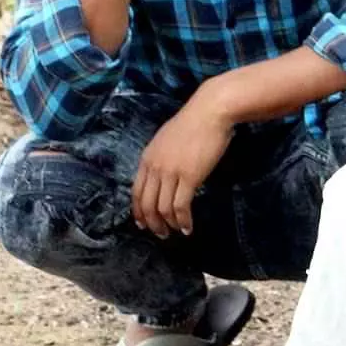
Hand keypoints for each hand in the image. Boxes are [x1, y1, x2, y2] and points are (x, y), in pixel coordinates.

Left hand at [131, 90, 232, 238]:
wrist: (210, 111)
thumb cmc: (193, 123)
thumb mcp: (166, 139)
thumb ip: (161, 157)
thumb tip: (163, 174)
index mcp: (147, 157)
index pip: (136, 191)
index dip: (138, 211)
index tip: (143, 223)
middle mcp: (155, 167)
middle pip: (146, 204)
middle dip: (152, 223)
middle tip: (160, 234)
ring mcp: (170, 172)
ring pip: (163, 209)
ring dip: (168, 225)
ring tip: (176, 232)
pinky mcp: (189, 177)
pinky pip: (181, 206)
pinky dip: (183, 220)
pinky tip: (188, 227)